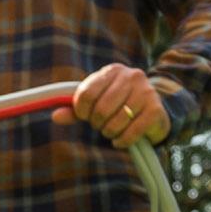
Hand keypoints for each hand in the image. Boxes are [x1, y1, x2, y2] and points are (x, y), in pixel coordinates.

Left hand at [54, 63, 170, 151]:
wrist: (153, 111)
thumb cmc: (118, 105)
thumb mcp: (96, 102)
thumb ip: (75, 109)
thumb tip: (55, 116)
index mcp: (113, 70)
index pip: (86, 94)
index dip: (81, 111)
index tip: (84, 116)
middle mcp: (132, 76)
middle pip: (101, 110)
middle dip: (96, 123)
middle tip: (101, 124)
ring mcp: (146, 92)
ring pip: (116, 122)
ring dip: (109, 133)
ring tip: (112, 130)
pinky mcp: (155, 110)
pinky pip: (131, 132)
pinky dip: (121, 141)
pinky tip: (120, 140)